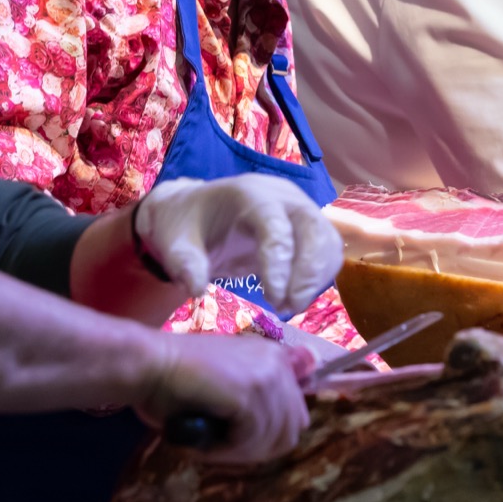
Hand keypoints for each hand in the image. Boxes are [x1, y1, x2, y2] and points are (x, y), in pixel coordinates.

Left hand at [135, 174, 344, 312]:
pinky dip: (319, 277)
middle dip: (308, 272)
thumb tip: (197, 288)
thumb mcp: (174, 243)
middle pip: (314, 228)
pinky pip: (328, 250)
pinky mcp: (307, 226)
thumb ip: (184, 264)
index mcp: (250, 195)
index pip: (276, 226)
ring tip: (289, 306)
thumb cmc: (186, 227)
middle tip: (287, 306)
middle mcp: (283, 197)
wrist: (196, 212)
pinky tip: (296, 297)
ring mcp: (299, 209)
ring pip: (326, 240)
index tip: (273, 299)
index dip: (280, 263)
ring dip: (316, 278)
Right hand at [136, 331, 315, 463]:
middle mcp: (277, 363)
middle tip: (222, 448)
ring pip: (272, 439)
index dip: (269, 436)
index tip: (239, 442)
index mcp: (275, 358)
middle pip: (291, 429)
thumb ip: (256, 400)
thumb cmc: (175, 380)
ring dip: (239, 452)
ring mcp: (267, 375)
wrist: (147, 365)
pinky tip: (204, 442)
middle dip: (258, 448)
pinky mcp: (250, 391)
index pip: (296, 413)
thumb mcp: (227, 386)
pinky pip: (251, 440)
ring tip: (208, 445)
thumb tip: (276, 436)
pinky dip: (227, 451)